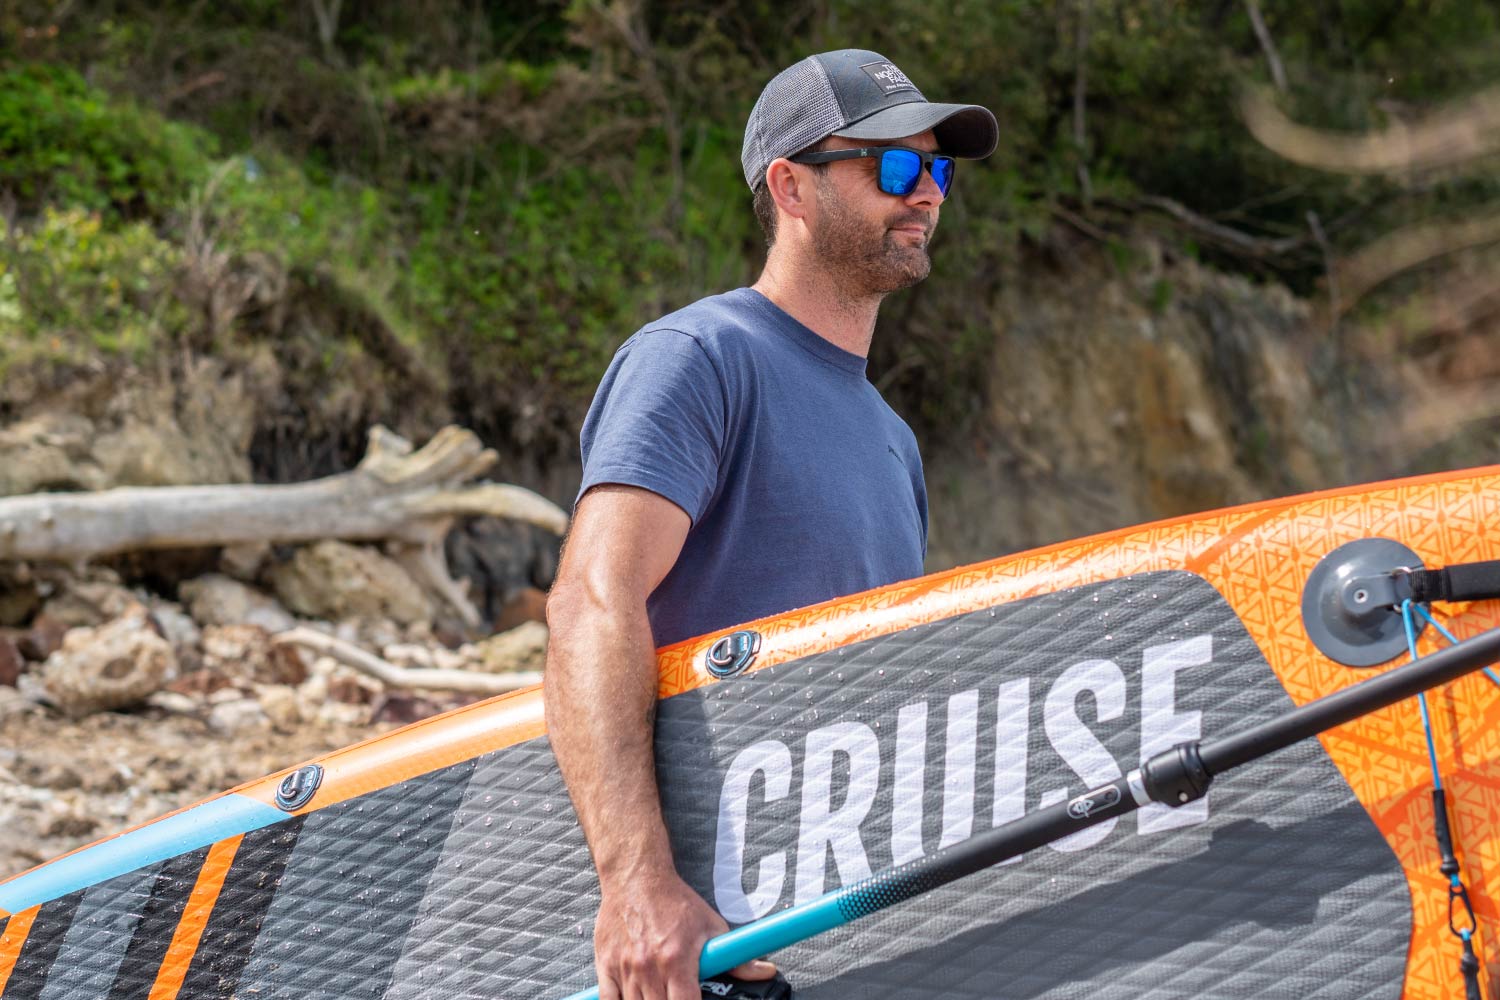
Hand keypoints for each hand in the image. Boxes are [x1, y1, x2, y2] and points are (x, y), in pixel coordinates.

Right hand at [594, 869, 775, 999]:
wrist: (635, 878)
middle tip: (678, 997)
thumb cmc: (674, 903)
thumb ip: (737, 957)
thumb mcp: (712, 926)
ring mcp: (624, 969)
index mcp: (676, 961)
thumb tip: (766, 971)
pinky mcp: (605, 967)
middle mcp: (648, 969)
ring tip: (661, 995)